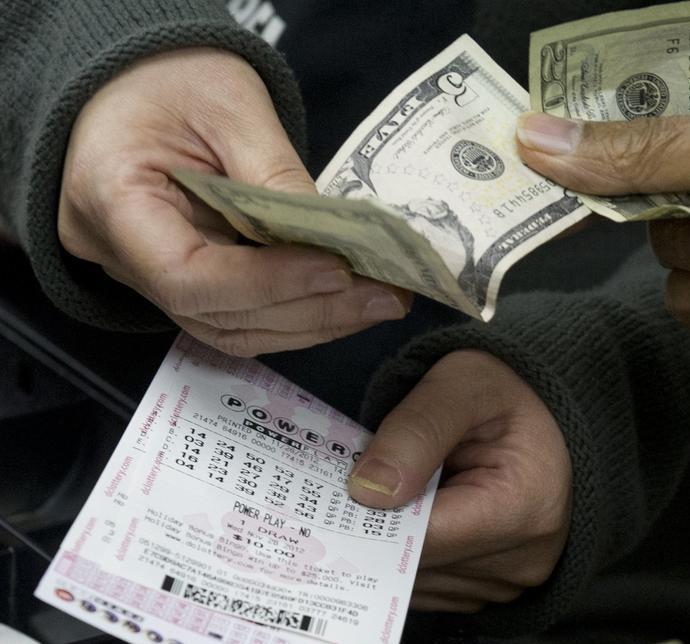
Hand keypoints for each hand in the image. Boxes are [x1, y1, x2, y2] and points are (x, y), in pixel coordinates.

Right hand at [58, 48, 411, 355]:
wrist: (140, 80)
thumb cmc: (173, 76)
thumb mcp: (230, 105)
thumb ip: (276, 177)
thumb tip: (336, 241)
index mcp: (111, 198)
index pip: (188, 276)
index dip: (268, 283)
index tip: (338, 269)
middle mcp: (121, 255)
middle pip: (217, 313)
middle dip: (308, 309)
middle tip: (384, 295)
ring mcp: (147, 275)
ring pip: (232, 327)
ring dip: (311, 321)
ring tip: (378, 300)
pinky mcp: (183, 280)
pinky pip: (238, 315)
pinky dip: (295, 313)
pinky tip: (346, 299)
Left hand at [347, 350, 571, 612]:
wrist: (555, 411)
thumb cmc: (510, 389)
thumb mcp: (462, 384)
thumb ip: (415, 431)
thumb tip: (365, 492)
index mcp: (523, 508)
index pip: (422, 537)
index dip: (369, 518)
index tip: (329, 498)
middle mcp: (524, 560)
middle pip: (416, 568)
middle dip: (374, 530)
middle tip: (340, 492)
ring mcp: (513, 582)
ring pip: (417, 585)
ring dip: (390, 547)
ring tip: (382, 496)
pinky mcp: (498, 588)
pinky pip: (433, 588)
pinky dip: (410, 556)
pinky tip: (407, 515)